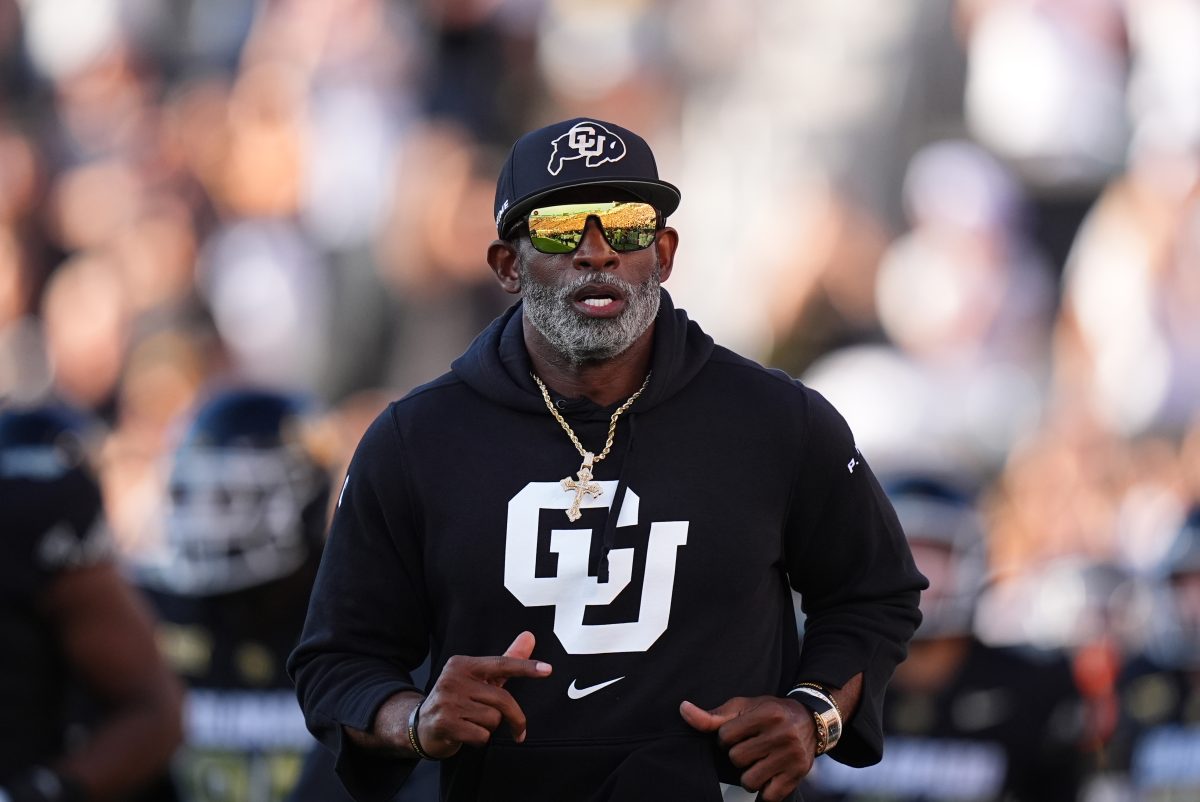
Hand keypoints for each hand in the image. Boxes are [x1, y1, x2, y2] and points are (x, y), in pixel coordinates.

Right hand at [416, 631, 551, 758]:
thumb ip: (506, 659)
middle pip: (502, 699)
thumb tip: (529, 636)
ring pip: (492, 719)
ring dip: (489, 727)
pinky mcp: (445, 723)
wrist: (421, 724)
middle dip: (515, 718)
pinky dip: (479, 739)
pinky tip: (466, 733)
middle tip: (519, 730)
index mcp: (464, 664)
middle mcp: (454, 679)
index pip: (501, 663)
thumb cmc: (457, 699)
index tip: (547, 670)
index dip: (525, 667)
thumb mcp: (481, 678)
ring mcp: (448, 701)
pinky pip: (481, 735)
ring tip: (474, 723)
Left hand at [680, 696, 814, 801]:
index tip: (738, 735)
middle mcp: (781, 734)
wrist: (811, 720)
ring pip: (749, 780)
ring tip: (759, 762)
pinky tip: (769, 776)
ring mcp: (790, 757)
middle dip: (738, 756)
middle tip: (751, 748)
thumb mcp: (744, 707)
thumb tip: (683, 710)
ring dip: (749, 775)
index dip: (726, 738)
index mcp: (766, 714)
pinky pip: (769, 796)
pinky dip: (764, 791)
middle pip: (736, 759)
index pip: (726, 736)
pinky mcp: (797, 775)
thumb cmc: (771, 713)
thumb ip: (713, 715)